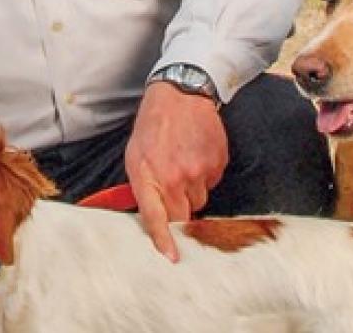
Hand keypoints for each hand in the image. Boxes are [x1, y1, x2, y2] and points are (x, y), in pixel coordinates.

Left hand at [125, 82, 227, 261]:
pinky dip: (206, 173)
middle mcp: (175, 177)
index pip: (157, 219)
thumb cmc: (153, 126)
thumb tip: (151, 216)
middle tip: (173, 185)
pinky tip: (197, 153)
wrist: (181, 94)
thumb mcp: (135, 156)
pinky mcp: (218, 162)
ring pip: (200, 199)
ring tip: (184, 161)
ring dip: (193, 188)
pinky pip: (213, 182)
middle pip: (184, 215)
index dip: (165, 241)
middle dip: (179, 207)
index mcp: (150, 177)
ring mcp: (199, 171)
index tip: (173, 257)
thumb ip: (142, 188)